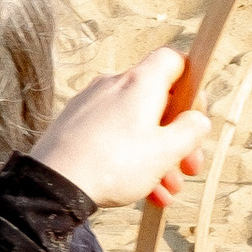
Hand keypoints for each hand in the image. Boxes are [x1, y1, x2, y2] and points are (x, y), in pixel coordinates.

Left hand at [33, 49, 211, 208]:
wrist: (54, 184)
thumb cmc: (113, 164)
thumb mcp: (165, 151)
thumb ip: (190, 131)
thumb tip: (198, 120)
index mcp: (141, 83)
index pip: (174, 60)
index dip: (191, 85)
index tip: (194, 117)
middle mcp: (115, 85)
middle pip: (158, 100)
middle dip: (177, 136)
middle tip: (188, 168)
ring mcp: (92, 104)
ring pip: (137, 124)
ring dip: (157, 156)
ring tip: (166, 189)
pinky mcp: (76, 124)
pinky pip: (114, 135)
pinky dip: (131, 158)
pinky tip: (143, 191)